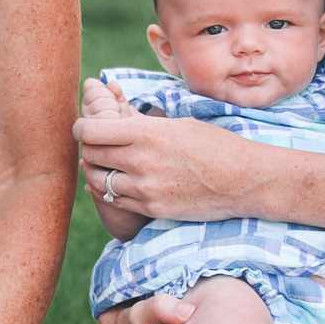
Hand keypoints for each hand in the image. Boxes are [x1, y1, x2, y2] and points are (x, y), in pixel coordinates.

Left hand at [74, 91, 249, 223]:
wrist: (244, 180)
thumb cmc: (214, 145)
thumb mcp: (177, 125)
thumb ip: (141, 124)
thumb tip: (115, 114)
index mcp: (146, 134)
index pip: (90, 131)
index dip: (80, 128)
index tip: (83, 127)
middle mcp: (141, 162)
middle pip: (90, 155)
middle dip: (87, 149)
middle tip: (93, 145)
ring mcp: (145, 189)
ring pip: (97, 181)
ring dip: (95, 172)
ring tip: (104, 164)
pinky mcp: (151, 209)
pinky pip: (114, 201)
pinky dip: (107, 191)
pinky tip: (114, 183)